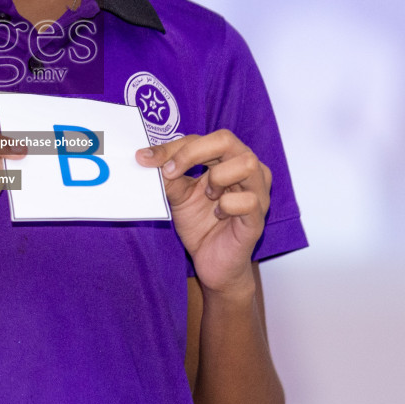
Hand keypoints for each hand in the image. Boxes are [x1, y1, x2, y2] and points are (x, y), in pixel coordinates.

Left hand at [137, 131, 270, 295]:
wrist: (213, 264)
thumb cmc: (201, 224)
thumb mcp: (179, 195)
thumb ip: (170, 176)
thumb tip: (147, 158)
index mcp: (228, 159)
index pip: (202, 139)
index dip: (173, 147)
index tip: (146, 158)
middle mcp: (248, 170)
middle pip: (226, 140)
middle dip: (192, 153)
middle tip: (170, 171)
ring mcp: (258, 193)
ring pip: (246, 164)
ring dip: (218, 177)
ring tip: (208, 195)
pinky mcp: (258, 218)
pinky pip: (247, 200)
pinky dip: (226, 206)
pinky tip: (218, 215)